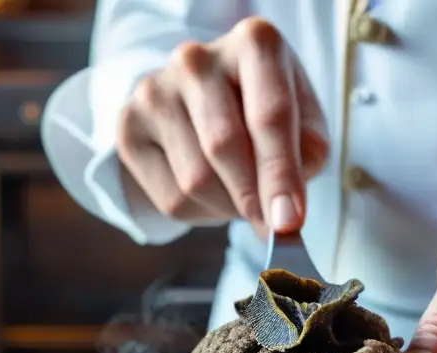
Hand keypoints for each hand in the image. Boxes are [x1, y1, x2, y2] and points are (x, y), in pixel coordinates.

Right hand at [116, 17, 328, 233]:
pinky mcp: (129, 127)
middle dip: (252, 197)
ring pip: (195, 180)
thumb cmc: (265, 111)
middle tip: (272, 226)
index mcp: (253, 43)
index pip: (268, 116)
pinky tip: (214, 192)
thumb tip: (284, 212)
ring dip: (229, 206)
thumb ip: (307, 157)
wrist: (208, 99)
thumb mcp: (303, 122)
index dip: (280, 174)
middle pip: (223, 146)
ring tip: (242, 194)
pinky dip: (202, 212)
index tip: (288, 220)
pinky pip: (171, 197)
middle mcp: (196, 59)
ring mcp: (155, 90)